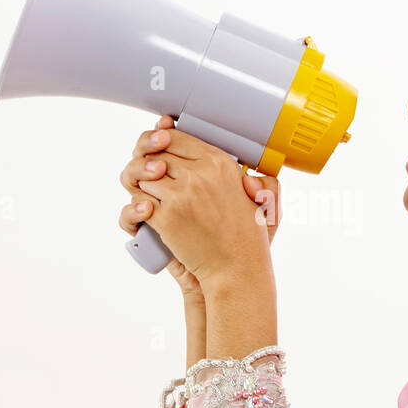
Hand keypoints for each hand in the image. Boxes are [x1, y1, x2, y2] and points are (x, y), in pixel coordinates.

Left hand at [119, 116, 277, 288]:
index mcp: (220, 163)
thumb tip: (250, 176)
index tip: (161, 154)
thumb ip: (265, 182)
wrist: (236, 270)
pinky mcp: (166, 218)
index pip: (176, 137)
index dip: (162, 143)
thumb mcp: (268, 204)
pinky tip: (148, 213)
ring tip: (153, 197)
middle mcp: (199, 174)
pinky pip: (139, 201)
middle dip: (149, 166)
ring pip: (143, 177)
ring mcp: (180, 195)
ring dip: (144, 187)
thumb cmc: (250, 239)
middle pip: (155, 155)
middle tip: (153, 179)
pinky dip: (139, 208)